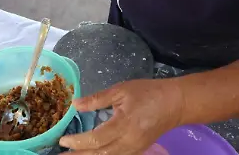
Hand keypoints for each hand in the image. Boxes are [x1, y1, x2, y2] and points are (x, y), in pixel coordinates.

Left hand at [59, 79, 184, 154]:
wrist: (175, 103)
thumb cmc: (148, 93)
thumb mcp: (121, 90)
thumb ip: (97, 99)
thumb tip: (75, 104)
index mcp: (123, 124)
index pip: (95, 140)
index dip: (77, 142)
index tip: (62, 140)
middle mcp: (129, 142)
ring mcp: (134, 149)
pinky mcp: (138, 151)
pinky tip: (93, 154)